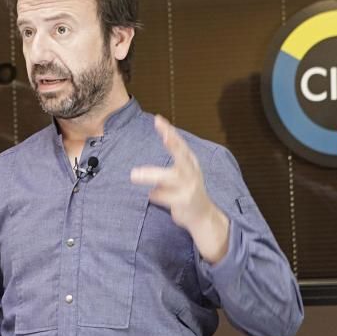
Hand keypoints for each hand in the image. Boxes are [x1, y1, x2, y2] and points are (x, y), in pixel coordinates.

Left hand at [130, 114, 229, 262]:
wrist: (203, 216)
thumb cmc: (188, 189)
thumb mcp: (185, 170)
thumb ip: (176, 154)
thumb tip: (161, 131)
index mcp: (190, 162)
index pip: (179, 143)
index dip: (169, 131)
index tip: (158, 120)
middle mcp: (191, 172)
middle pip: (181, 154)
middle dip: (172, 143)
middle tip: (162, 133)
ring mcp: (188, 187)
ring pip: (169, 177)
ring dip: (151, 175)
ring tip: (134, 174)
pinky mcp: (183, 201)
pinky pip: (163, 197)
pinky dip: (155, 195)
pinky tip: (152, 196)